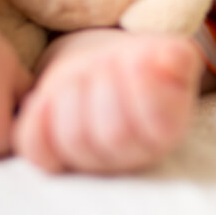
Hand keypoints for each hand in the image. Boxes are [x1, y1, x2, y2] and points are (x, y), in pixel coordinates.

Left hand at [14, 30, 202, 173]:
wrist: (107, 70)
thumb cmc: (143, 62)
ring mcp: (90, 161)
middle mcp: (132, 157)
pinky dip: (36, 120)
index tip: (136, 59)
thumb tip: (171, 61)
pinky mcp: (52, 155)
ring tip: (81, 73)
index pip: (157, 125)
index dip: (143, 88)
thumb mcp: (170, 54)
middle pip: (113, 134)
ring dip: (71, 95)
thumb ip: (179, 57)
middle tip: (105, 63)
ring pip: (74, 140)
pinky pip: (37, 149)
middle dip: (104, 87)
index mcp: (168, 132)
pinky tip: (46, 97)